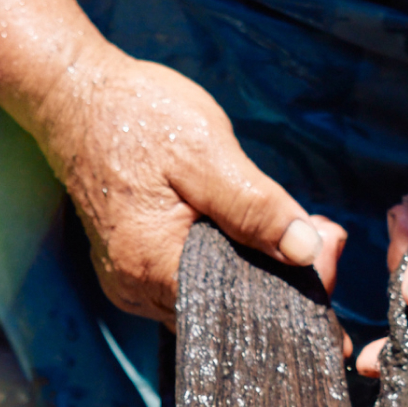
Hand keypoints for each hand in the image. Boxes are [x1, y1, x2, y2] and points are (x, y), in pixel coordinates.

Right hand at [27, 46, 343, 323]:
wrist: (75, 96)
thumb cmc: (138, 115)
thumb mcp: (205, 152)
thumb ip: (254, 205)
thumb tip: (306, 251)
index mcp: (155, 267)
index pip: (243, 310)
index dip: (295, 290)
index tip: (332, 255)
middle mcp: (138, 290)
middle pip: (232, 310)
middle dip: (287, 278)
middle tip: (328, 235)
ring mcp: (133, 282)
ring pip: (216, 297)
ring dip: (262, 269)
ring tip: (304, 229)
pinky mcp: (134, 265)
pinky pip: (195, 280)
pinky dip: (232, 260)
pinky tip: (260, 231)